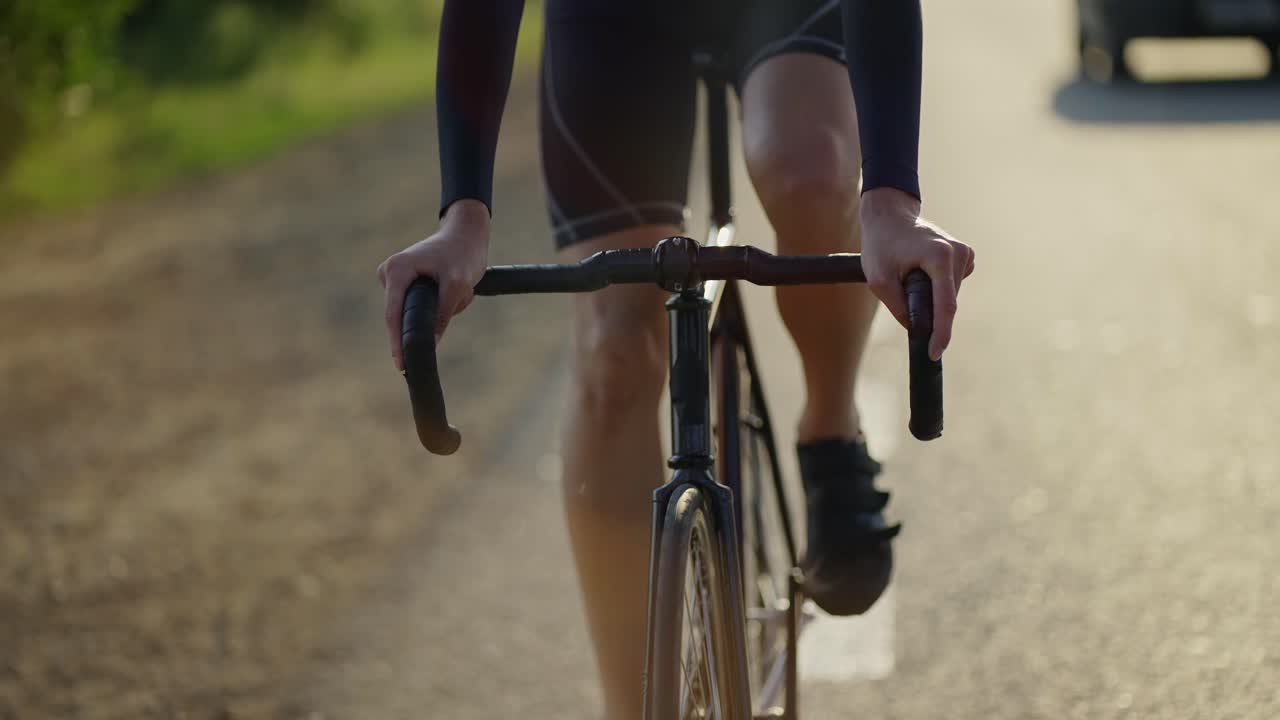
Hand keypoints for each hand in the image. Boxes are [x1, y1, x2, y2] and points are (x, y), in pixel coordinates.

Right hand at [377, 199, 490, 371]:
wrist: (467, 233)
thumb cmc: (463, 253)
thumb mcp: (458, 285)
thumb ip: (443, 314)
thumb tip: (430, 343)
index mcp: (397, 270)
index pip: (393, 315)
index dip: (397, 342)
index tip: (402, 365)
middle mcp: (390, 272)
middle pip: (403, 316)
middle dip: (433, 316)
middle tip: (458, 298)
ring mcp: (396, 278)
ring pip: (417, 313)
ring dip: (443, 308)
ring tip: (460, 288)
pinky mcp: (406, 283)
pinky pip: (423, 306)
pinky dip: (443, 303)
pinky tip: (456, 288)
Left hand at [859, 188, 974, 360]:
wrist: (889, 215)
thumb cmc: (881, 245)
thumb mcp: (879, 280)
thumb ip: (899, 307)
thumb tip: (918, 330)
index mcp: (940, 257)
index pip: (946, 306)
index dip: (941, 334)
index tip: (934, 354)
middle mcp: (959, 253)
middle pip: (947, 302)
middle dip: (929, 312)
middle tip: (902, 296)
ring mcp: (964, 253)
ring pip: (950, 295)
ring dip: (931, 298)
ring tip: (908, 275)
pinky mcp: (964, 255)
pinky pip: (951, 285)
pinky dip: (937, 288)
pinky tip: (920, 272)